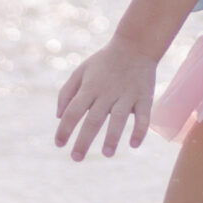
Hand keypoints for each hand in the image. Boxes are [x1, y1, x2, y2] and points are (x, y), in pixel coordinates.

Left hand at [54, 37, 157, 159]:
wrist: (135, 44)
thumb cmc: (104, 61)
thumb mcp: (81, 71)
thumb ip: (66, 92)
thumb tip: (58, 117)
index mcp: (90, 87)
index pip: (73, 111)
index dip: (64, 129)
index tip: (59, 145)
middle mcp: (107, 92)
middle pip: (93, 119)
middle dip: (84, 140)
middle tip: (76, 158)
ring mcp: (127, 95)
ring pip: (118, 119)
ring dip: (112, 137)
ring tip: (106, 154)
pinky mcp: (144, 97)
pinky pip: (143, 116)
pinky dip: (140, 130)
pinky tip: (134, 144)